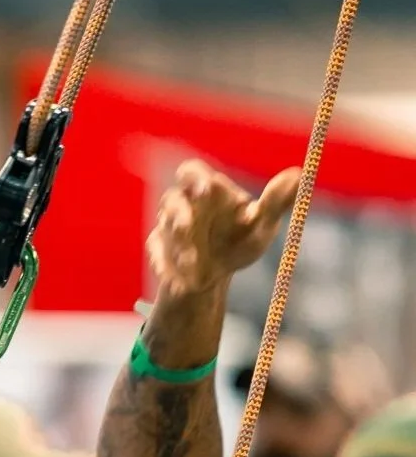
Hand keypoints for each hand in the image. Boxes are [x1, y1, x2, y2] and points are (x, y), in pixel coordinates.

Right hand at [147, 160, 300, 295]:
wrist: (214, 278)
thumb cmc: (239, 242)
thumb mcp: (261, 227)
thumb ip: (276, 203)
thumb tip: (298, 175)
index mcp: (206, 191)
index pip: (192, 173)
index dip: (197, 179)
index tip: (207, 192)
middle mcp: (182, 206)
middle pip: (170, 200)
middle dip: (178, 213)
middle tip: (187, 228)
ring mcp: (166, 230)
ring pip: (165, 231)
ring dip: (178, 247)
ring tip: (193, 265)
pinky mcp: (158, 253)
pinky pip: (158, 258)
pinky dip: (167, 270)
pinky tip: (181, 284)